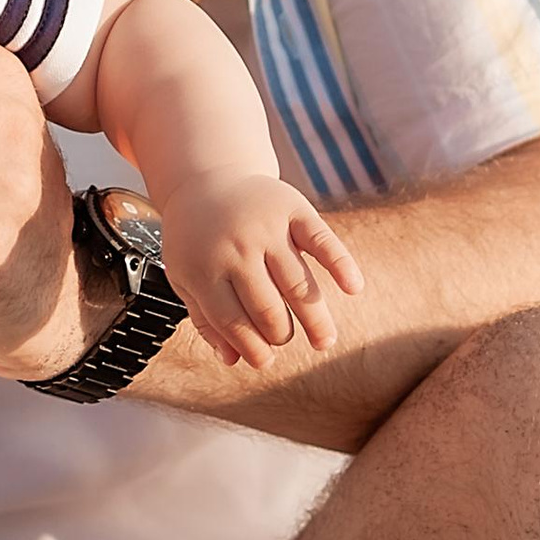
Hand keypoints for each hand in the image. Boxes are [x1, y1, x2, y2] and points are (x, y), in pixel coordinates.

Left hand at [169, 178, 362, 370]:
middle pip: (268, 308)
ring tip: (324, 342)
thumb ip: (205, 319)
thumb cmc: (197, 238)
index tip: (264, 362)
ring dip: (316, 319)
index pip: (233, 322)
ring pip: (298, 284)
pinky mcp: (292, 208)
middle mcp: (236, 247)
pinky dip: (341, 264)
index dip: (252, 348)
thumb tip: (233, 361)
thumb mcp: (185, 276)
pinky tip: (354, 288)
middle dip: (280, 334)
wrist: (207, 178)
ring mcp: (266, 226)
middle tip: (285, 340)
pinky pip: (321, 240)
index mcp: (204, 268)